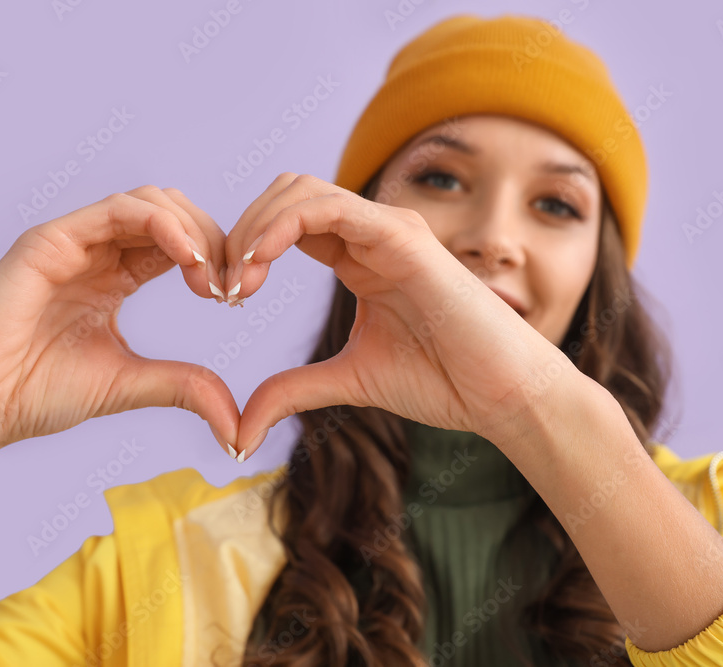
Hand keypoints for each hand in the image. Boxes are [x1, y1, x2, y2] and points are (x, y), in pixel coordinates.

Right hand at [0, 185, 241, 463]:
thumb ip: (183, 387)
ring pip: (151, 202)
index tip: (237, 298)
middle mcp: (97, 252)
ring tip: (211, 277)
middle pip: (174, 214)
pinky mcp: (50, 240)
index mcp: (115, 278)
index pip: (180, 244)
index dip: (216, 260)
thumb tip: (237, 423)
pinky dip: (163, 225)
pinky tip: (188, 260)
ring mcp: (73, 241)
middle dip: (214, 241)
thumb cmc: (34, 395)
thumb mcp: (129, 385)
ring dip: (195, 231)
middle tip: (231, 286)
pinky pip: (118, 209)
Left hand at [223, 173, 578, 458]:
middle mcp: (371, 232)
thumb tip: (239, 428)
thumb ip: (292, 390)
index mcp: (358, 256)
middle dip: (242, 232)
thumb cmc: (441, 380)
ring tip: (236, 281)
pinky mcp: (403, 237)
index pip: (287, 224)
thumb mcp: (347, 381)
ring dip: (255, 227)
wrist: (500, 394)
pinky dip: (283, 226)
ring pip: (300, 190)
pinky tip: (258, 265)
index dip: (246, 249)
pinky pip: (329, 207)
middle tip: (221, 287)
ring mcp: (389, 228)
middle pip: (285, 195)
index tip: (223, 296)